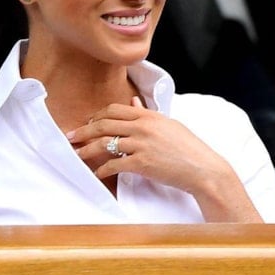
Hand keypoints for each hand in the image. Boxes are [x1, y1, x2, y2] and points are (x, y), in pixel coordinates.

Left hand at [66, 96, 261, 221]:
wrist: (204, 170)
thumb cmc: (188, 148)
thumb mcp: (168, 124)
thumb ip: (147, 113)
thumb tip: (132, 101)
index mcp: (148, 115)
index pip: (114, 110)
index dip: (96, 116)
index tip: (87, 122)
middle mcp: (142, 127)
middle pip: (103, 124)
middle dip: (83, 131)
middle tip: (70, 136)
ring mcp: (141, 144)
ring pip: (104, 143)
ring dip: (87, 149)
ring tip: (77, 154)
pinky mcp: (141, 162)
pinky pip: (114, 164)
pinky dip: (102, 170)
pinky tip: (97, 173)